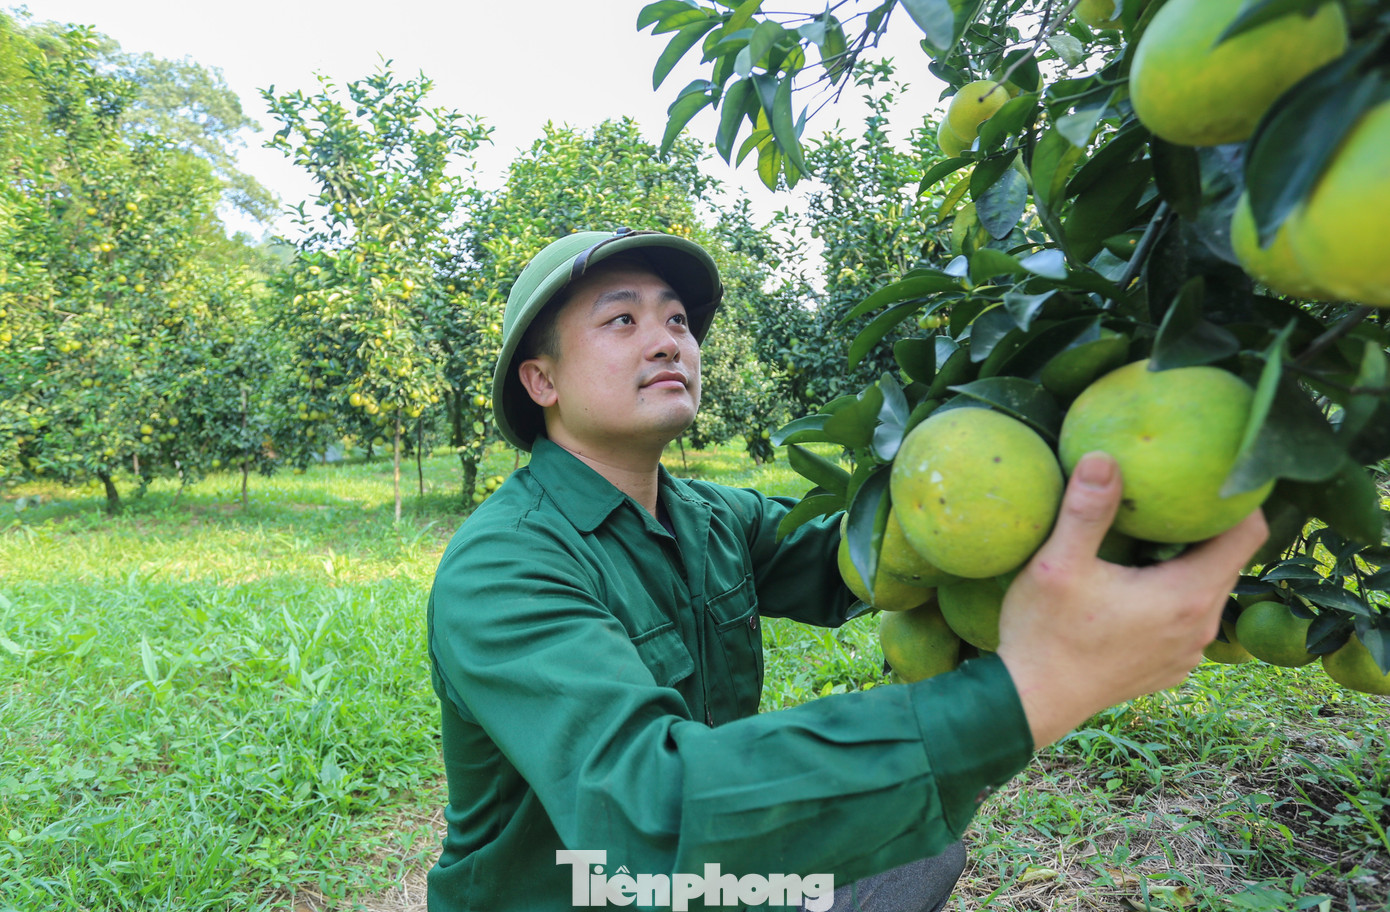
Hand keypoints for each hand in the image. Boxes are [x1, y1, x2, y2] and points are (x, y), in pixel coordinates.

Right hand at [996, 451, 1268, 748]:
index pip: (1247, 533)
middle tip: (1171, 492)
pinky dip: (1174, 593)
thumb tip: (1103, 457)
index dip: (1236, 498)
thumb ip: (1086, 511)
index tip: (1208, 472)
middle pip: (1229, 559)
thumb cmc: (1045, 633)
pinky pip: (1188, 617)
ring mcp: (1188, 651)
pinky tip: (1135, 584)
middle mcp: (1201, 626)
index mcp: (1187, 594)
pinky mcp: (1171, 666)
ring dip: (1188, 560)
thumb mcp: (1058, 565)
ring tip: (1151, 533)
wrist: (1032, 703)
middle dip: (1207, 524)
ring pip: (1208, 588)